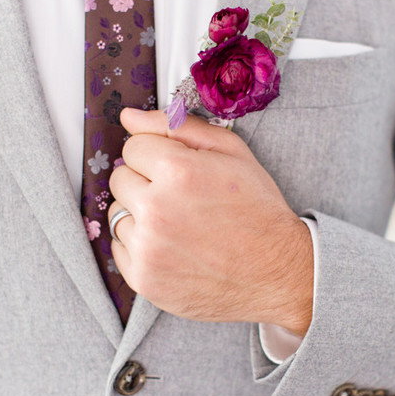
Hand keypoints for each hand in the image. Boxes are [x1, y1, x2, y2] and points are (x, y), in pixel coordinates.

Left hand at [108, 109, 312, 334]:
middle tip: (181, 198)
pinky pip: (118, 248)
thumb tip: (129, 116)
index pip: (133, 146)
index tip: (179, 171)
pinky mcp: (143, 279)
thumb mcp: (231, 152)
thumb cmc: (257, 210)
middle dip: (145, 182)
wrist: (277, 272)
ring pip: (117, 213)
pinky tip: (171, 246)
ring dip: (140, 214)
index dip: (158, 156)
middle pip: (120, 178)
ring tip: (178, 224)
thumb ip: (176, 127)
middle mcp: (157, 210)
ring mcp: (148, 248)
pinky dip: (139, 245)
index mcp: (177, 172)